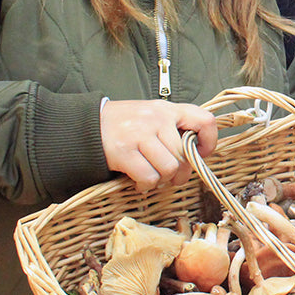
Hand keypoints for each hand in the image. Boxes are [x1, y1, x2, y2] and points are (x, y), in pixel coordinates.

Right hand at [100, 99, 216, 190]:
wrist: (85, 126)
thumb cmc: (124, 124)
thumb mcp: (152, 115)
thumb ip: (174, 127)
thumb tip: (197, 152)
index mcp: (167, 109)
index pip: (204, 121)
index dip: (209, 142)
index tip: (200, 153)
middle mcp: (156, 119)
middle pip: (185, 154)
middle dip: (181, 172)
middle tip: (172, 176)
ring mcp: (140, 134)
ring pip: (170, 168)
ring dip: (164, 180)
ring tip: (154, 177)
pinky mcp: (124, 152)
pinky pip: (149, 177)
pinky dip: (147, 185)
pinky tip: (140, 182)